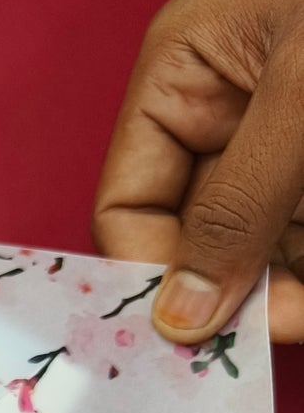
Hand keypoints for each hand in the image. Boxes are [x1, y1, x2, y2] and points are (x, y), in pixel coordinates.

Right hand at [94, 0, 303, 343]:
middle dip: (250, 288)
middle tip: (296, 317)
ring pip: (268, 250)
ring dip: (299, 281)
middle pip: (201, 241)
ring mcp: (284, 143)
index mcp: (181, 79)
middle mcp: (223, 117)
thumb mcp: (303, 96)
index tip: (208, 333)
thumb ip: (239, 206)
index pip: (127, 209)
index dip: (157, 274)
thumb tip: (180, 315)